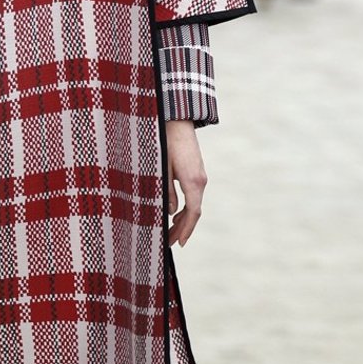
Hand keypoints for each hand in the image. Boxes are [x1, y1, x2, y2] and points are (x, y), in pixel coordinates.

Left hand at [166, 120, 206, 245]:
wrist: (176, 120)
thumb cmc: (165, 143)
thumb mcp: (161, 169)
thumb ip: (166, 192)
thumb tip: (169, 212)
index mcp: (193, 182)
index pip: (193, 213)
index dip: (186, 230)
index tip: (178, 243)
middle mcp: (200, 180)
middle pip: (194, 211)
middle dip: (182, 229)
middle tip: (169, 243)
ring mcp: (200, 175)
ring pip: (194, 203)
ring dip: (183, 219)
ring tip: (169, 232)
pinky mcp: (196, 170)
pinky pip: (193, 194)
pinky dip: (185, 208)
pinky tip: (175, 213)